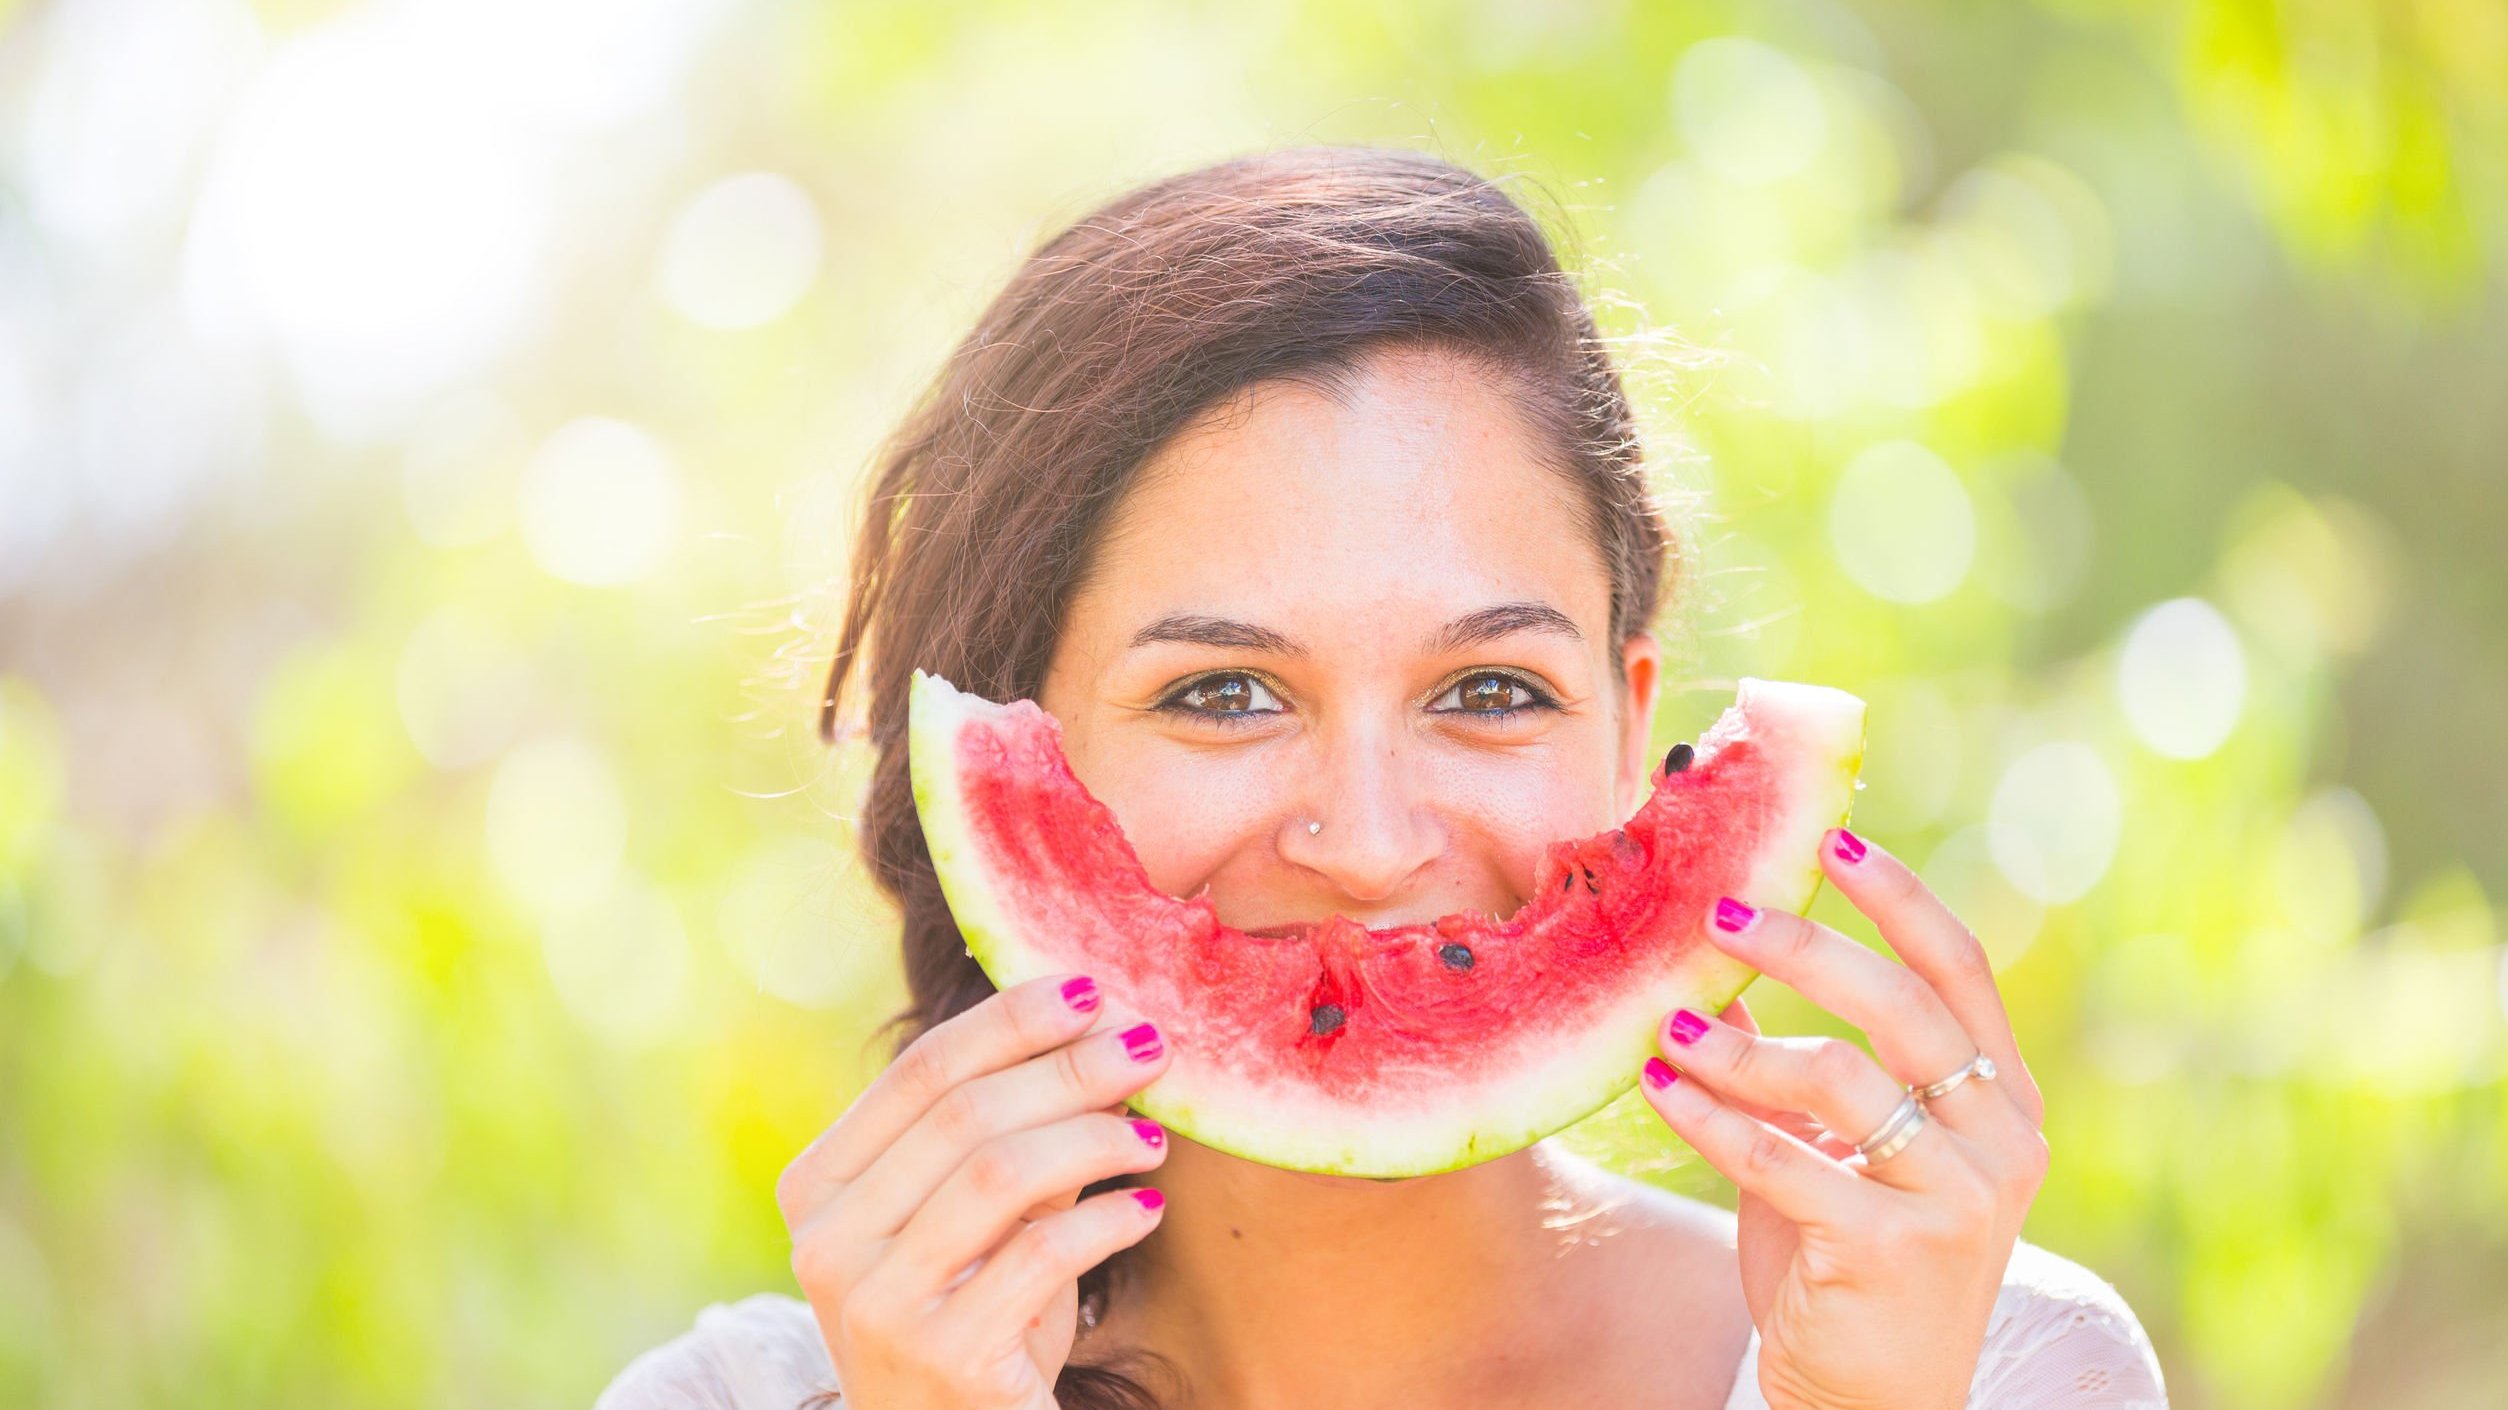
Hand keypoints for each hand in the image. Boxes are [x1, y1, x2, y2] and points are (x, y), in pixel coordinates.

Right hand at [776, 973, 1172, 1408]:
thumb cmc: (979, 1324)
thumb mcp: (983, 1223)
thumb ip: (1018, 1136)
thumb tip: (1102, 1031)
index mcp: (819, 1186)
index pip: (921, 1070)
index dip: (1012, 1019)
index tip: (1094, 990)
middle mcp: (827, 1241)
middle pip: (965, 1112)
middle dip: (1071, 1068)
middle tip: (1152, 1048)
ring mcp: (874, 1302)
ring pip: (1001, 1173)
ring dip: (1094, 1138)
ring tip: (1155, 1138)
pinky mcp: (939, 1354)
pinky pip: (1041, 1254)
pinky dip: (1107, 1220)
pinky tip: (1148, 1209)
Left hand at [1636, 828, 2050, 1409]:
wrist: (1871, 1398)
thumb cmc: (1843, 1258)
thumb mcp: (1835, 1148)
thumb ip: (1802, 1062)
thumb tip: (1725, 961)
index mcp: (1999, 1100)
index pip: (1959, 970)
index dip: (1899, 896)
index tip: (1831, 834)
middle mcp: (1999, 1140)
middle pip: (1902, 1005)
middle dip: (1806, 947)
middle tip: (1719, 915)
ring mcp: (1958, 1199)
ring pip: (1837, 1078)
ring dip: (1736, 1045)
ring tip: (1665, 1026)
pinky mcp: (1896, 1251)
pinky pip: (1783, 1158)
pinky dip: (1710, 1117)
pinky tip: (1659, 1087)